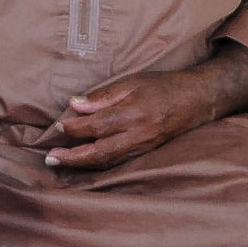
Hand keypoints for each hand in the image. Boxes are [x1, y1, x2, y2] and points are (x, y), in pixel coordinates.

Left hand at [41, 72, 206, 171]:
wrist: (197, 100)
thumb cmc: (163, 86)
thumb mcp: (132, 82)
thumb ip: (103, 96)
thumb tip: (75, 105)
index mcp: (132, 113)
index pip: (95, 126)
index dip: (74, 128)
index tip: (59, 127)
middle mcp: (136, 134)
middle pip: (98, 152)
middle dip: (72, 157)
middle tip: (50, 158)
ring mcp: (142, 146)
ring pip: (107, 162)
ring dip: (82, 164)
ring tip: (61, 162)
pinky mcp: (146, 152)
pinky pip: (118, 162)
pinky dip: (98, 164)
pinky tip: (85, 162)